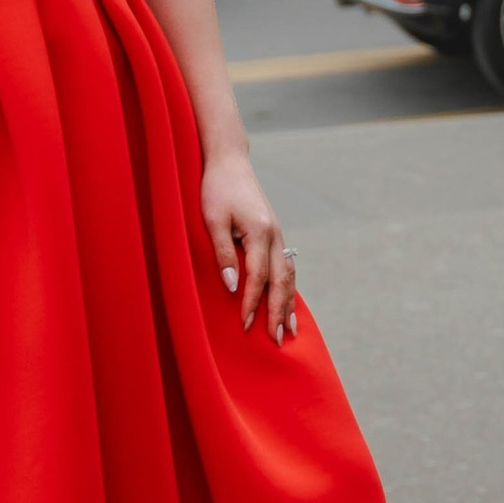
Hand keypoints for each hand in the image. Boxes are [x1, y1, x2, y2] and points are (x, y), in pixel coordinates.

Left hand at [201, 147, 299, 344]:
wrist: (229, 162)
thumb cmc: (216, 189)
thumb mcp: (212, 220)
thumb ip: (224, 253)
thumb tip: (233, 286)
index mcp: (261, 232)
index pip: (258, 277)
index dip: (251, 303)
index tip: (245, 326)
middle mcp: (275, 235)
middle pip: (281, 281)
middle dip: (279, 312)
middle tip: (276, 340)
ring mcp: (278, 234)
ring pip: (289, 275)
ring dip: (289, 303)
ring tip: (291, 330)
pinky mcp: (275, 233)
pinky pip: (286, 266)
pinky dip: (289, 287)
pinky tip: (289, 302)